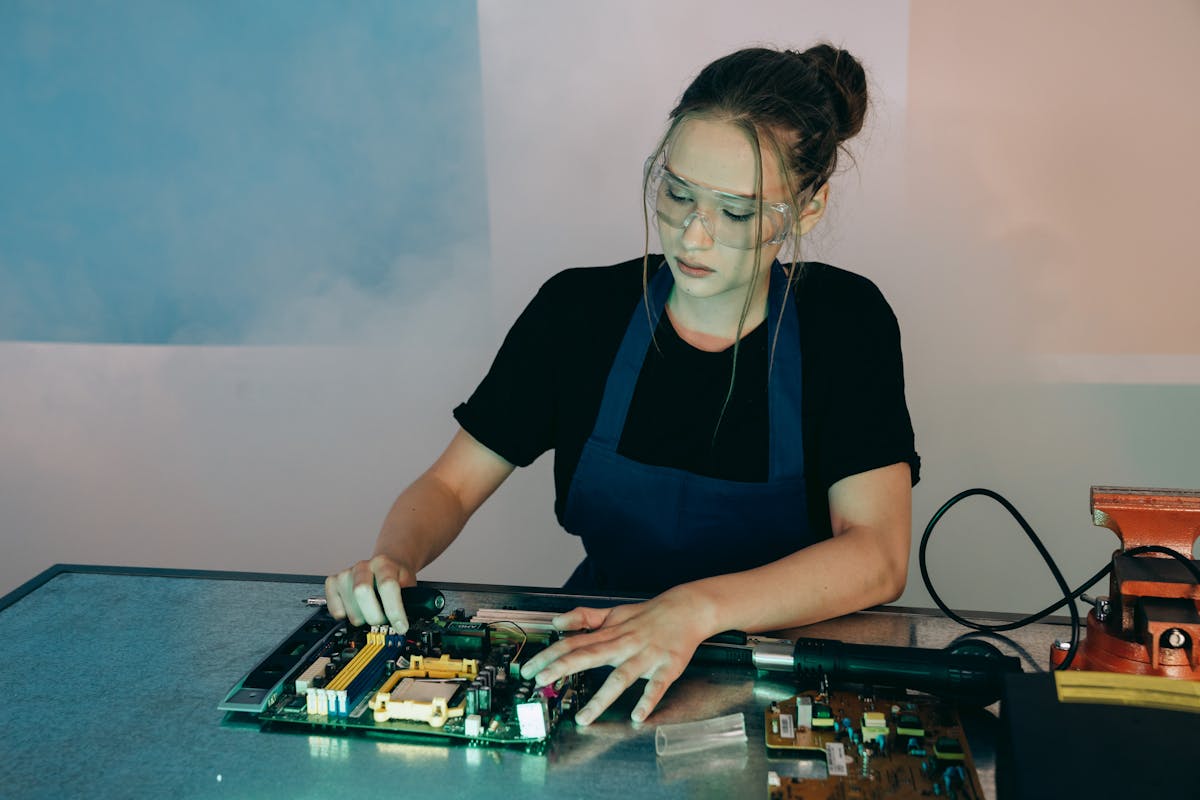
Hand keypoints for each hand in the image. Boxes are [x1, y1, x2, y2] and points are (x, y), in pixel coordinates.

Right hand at [324, 554, 416, 631]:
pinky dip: (344, 615)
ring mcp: (346, 573)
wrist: (387, 564)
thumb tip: (403, 624)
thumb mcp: (409, 585)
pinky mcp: (334, 582)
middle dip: (374, 615)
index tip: (401, 627)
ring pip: (348, 604)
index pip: (387, 585)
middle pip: (361, 591)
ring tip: (371, 615)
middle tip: (383, 623)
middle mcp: (363, 566)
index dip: (394, 610)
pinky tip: (355, 612)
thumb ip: (408, 601)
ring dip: (361, 618)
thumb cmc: (397, 577)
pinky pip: (334, 605)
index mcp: (384, 564)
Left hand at [518, 588, 714, 725]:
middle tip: (540, 683)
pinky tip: (637, 715)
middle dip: (563, 668)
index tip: (529, 669)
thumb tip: (556, 623)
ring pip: (620, 678)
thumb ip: (583, 618)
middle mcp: (623, 644)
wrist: (686, 609)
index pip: (573, 643)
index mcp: (608, 634)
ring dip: (601, 699)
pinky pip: (656, 686)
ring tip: (583, 718)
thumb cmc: (646, 615)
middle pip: (588, 656)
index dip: (550, 656)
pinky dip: (647, 700)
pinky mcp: (667, 667)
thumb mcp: (612, 612)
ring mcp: (645, 656)